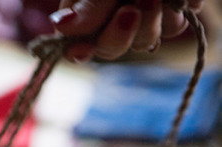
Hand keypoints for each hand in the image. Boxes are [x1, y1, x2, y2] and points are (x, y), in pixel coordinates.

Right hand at [50, 0, 203, 61]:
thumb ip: (89, 4)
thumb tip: (59, 26)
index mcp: (87, 6)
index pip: (77, 42)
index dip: (78, 51)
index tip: (81, 51)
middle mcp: (114, 14)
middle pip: (112, 48)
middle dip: (118, 35)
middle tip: (129, 12)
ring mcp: (146, 15)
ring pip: (145, 42)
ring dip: (150, 21)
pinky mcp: (175, 11)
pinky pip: (175, 25)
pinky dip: (178, 7)